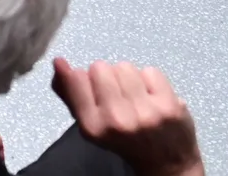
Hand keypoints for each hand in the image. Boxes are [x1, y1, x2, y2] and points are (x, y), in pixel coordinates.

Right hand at [51, 58, 202, 175]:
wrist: (165, 164)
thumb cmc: (123, 140)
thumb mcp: (91, 125)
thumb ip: (70, 94)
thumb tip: (59, 62)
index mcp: (93, 126)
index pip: (76, 79)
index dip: (81, 76)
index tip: (87, 83)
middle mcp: (117, 119)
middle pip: (100, 67)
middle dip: (105, 76)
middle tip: (115, 94)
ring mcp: (145, 112)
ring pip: (125, 66)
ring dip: (127, 77)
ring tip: (134, 95)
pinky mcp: (169, 106)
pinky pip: (150, 71)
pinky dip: (150, 80)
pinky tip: (151, 95)